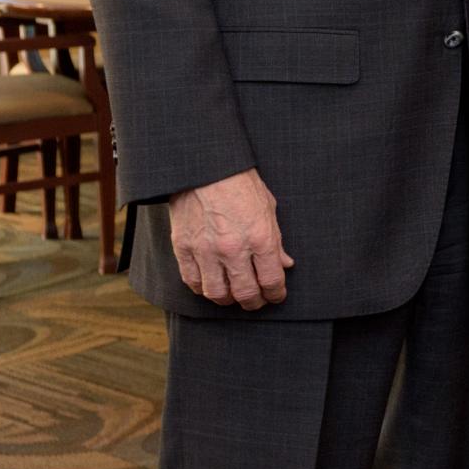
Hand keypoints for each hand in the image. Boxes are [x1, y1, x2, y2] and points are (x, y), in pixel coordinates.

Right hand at [173, 167, 290, 308]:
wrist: (204, 167)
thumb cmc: (240, 184)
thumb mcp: (268, 209)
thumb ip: (276, 241)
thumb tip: (285, 264)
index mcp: (260, 238)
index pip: (271, 281)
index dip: (276, 294)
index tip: (276, 295)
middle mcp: (233, 249)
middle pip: (245, 294)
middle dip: (254, 302)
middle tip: (257, 301)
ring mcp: (205, 250)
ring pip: (217, 294)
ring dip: (228, 300)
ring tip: (233, 295)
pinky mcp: (183, 247)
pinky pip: (192, 281)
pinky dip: (203, 288)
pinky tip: (211, 284)